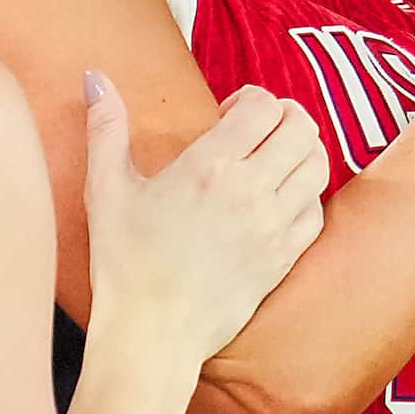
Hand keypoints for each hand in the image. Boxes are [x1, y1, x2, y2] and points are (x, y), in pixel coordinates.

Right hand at [82, 76, 327, 361]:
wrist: (150, 335)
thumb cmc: (124, 263)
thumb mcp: (107, 191)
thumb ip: (106, 128)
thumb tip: (97, 78)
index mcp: (209, 167)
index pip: (263, 106)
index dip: (252, 98)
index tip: (230, 113)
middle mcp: (250, 191)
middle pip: (301, 127)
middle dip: (285, 117)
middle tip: (261, 129)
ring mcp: (272, 226)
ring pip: (317, 165)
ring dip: (302, 152)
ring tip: (276, 159)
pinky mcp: (284, 258)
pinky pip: (316, 212)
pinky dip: (306, 197)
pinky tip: (281, 200)